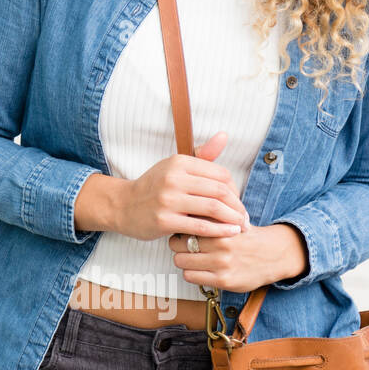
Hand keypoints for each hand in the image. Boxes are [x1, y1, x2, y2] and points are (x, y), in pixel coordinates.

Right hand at [116, 131, 250, 240]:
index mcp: (179, 162)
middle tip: (245, 218)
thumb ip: (202, 155)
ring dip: (232, 219)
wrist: (123, 206)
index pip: (220, 174)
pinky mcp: (164, 220)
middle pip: (219, 191)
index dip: (235, 189)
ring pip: (213, 208)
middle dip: (237, 206)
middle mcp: (173, 178)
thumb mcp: (175, 166)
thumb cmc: (154, 187)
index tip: (237, 202)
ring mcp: (167, 199)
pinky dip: (220, 231)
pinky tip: (229, 233)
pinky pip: (200, 226)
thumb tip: (224, 136)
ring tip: (241, 227)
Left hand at [168, 222, 307, 291]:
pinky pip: (190, 277)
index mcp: (220, 227)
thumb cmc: (247, 237)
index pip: (183, 226)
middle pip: (177, 244)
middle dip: (178, 246)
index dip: (180, 230)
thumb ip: (208, 216)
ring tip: (193, 259)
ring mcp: (222, 263)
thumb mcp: (230, 219)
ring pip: (181, 261)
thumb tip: (181, 214)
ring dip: (184, 261)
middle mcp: (220, 244)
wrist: (275, 254)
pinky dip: (191, 273)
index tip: (183, 233)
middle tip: (185, 247)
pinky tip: (200, 270)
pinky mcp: (224, 280)